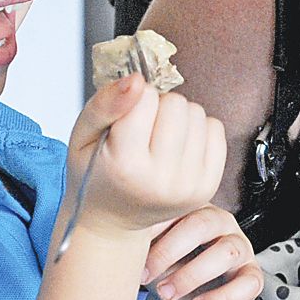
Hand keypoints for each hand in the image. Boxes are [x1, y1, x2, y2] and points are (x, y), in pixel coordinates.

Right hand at [67, 76, 227, 236]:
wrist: (114, 219)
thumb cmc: (97, 173)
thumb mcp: (82, 135)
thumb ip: (104, 103)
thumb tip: (137, 80)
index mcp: (126, 165)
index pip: (145, 97)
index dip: (133, 99)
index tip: (123, 120)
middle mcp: (161, 179)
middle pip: (177, 103)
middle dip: (158, 106)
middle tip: (142, 129)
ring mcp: (189, 185)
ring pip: (197, 113)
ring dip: (178, 118)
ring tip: (158, 139)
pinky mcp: (208, 185)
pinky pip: (216, 130)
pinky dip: (197, 130)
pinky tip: (177, 147)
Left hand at [142, 206, 260, 299]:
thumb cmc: (169, 269)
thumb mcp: (152, 253)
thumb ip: (141, 242)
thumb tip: (118, 241)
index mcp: (193, 208)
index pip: (177, 208)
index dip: (153, 229)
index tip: (131, 252)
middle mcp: (221, 223)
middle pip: (202, 225)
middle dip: (170, 251)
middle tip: (146, 275)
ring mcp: (240, 248)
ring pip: (225, 252)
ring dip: (192, 275)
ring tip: (167, 294)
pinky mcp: (252, 276)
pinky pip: (245, 284)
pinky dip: (221, 298)